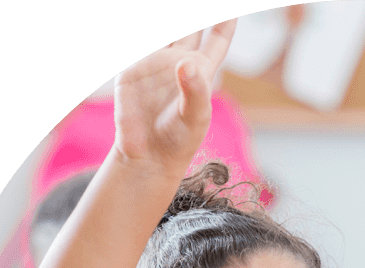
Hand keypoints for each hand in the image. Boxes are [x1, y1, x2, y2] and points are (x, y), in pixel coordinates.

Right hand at [113, 22, 236, 172]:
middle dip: (199, 15)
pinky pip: (141, 53)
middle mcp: (179, 60)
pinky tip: (158, 49)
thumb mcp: (194, 118)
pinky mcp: (131, 71)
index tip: (233, 10)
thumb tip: (186, 64)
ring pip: (167, 33)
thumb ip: (194, 92)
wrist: (148, 157)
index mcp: (201, 71)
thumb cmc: (178, 141)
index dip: (225, 21)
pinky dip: (152, 49)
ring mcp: (154, 62)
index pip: (218, 38)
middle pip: (191, 25)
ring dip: (176, 27)